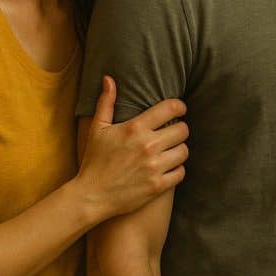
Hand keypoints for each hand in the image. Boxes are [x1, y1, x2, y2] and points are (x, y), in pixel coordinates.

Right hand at [76, 76, 188, 219]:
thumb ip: (106, 102)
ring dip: (179, 149)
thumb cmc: (94, 160)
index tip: (179, 109)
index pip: (171, 108)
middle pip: (183, 130)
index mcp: (135, 128)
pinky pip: (181, 172)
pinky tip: (168, 167)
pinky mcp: (158, 186)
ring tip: (170, 150)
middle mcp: (148, 146)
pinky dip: (177, 169)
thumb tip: (109, 79)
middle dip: (180, 129)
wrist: (91, 195)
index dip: (179, 106)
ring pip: (184, 151)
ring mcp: (154, 167)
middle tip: (173, 132)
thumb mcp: (98, 128)